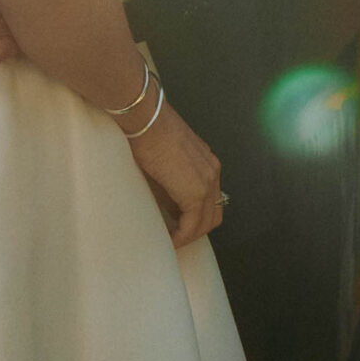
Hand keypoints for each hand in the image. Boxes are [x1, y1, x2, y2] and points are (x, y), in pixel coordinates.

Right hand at [126, 97, 224, 246]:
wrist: (146, 121)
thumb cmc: (149, 133)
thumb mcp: (165, 162)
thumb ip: (172, 185)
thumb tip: (170, 208)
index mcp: (207, 163)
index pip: (210, 200)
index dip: (196, 216)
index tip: (179, 225)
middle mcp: (213, 173)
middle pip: (213, 214)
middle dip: (195, 230)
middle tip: (177, 236)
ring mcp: (207, 183)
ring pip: (206, 223)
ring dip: (189, 235)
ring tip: (172, 240)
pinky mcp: (195, 194)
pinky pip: (192, 225)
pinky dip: (182, 236)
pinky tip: (170, 239)